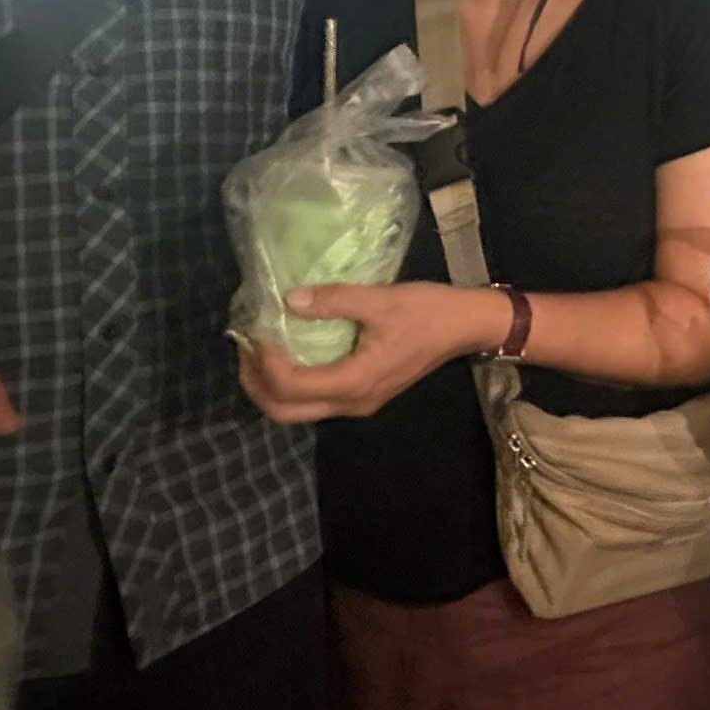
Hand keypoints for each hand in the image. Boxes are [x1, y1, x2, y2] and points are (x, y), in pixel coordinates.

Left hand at [237, 281, 503, 421]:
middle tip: (244, 346)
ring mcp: (357, 402)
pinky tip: (288, 351)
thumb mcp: (381, 300)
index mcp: (354, 383)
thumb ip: (333, 301)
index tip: (254, 328)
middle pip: (284, 411)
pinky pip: (313, 399)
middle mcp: (351, 403)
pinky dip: (291, 382)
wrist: (466, 326)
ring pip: (297, 409)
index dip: (264, 361)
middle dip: (255, 382)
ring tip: (258, 348)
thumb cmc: (427, 312)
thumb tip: (289, 299)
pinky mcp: (362, 394)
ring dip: (270, 385)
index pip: (290, 385)